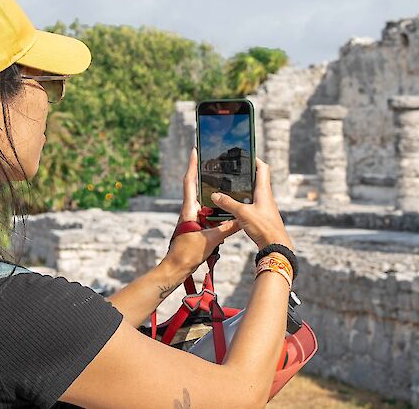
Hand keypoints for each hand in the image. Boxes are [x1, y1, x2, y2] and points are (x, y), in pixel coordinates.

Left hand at [164, 148, 241, 275]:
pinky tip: (224, 207)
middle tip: (213, 160)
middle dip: (202, 173)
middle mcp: (189, 210)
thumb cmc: (188, 253)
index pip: (190, 181)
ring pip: (202, 200)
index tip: (196, 150)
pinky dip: (214, 207)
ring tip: (222, 180)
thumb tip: (242, 219)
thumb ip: (227, 228)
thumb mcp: (212, 239)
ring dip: (210, 190)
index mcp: (189, 209)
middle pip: (195, 186)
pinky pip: (206, 212)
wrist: (176, 268)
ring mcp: (191, 218)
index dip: (192, 165)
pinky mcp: (195, 227)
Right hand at [210, 157, 293, 251]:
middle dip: (246, 173)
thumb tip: (215, 195)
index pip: (262, 168)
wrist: (275, 245)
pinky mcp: (262, 216)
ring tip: (229, 186)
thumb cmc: (264, 227)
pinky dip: (243, 201)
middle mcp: (265, 196)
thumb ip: (228, 203)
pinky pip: (252, 204)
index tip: (245, 154)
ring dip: (244, 188)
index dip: (255, 159)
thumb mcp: (242, 213)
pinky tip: (233, 205)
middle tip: (233, 169)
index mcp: (264, 190)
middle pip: (257, 179)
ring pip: (254, 192)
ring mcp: (264, 206)